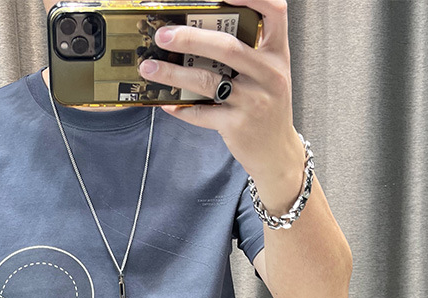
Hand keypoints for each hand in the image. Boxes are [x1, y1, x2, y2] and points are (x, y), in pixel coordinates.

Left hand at [137, 0, 304, 196]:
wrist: (276, 153)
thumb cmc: (267, 107)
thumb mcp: (268, 75)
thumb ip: (249, 52)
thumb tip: (201, 31)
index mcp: (277, 54)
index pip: (275, 12)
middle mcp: (269, 75)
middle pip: (227, 47)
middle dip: (190, 38)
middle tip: (162, 35)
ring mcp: (253, 102)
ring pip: (207, 82)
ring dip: (173, 73)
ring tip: (150, 68)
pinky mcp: (237, 126)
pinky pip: (201, 113)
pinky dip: (181, 107)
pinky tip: (165, 102)